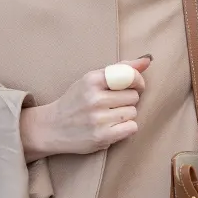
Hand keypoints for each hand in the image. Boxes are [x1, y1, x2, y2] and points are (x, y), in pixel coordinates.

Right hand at [23, 56, 151, 158]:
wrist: (51, 127)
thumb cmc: (75, 101)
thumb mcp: (91, 80)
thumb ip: (119, 69)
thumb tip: (147, 60)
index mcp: (91, 80)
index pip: (128, 75)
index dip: (137, 80)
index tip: (135, 85)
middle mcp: (94, 99)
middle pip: (133, 96)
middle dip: (127, 100)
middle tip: (113, 104)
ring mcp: (98, 119)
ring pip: (133, 112)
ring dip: (126, 115)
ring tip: (110, 116)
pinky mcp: (102, 137)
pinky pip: (132, 128)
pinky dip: (126, 128)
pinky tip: (113, 127)